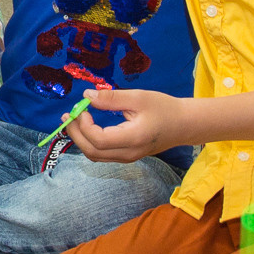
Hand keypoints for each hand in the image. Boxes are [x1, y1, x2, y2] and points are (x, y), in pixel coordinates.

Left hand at [69, 86, 185, 162]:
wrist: (184, 124)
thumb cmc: (164, 108)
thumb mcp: (138, 97)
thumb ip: (112, 98)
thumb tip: (86, 96)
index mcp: (132, 139)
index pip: (98, 140)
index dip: (84, 125)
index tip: (82, 108)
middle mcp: (128, 154)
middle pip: (92, 152)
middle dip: (75, 134)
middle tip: (68, 116)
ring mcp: (128, 158)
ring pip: (95, 156)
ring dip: (80, 139)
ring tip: (73, 121)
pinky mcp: (127, 156)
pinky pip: (102, 154)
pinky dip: (90, 142)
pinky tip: (87, 127)